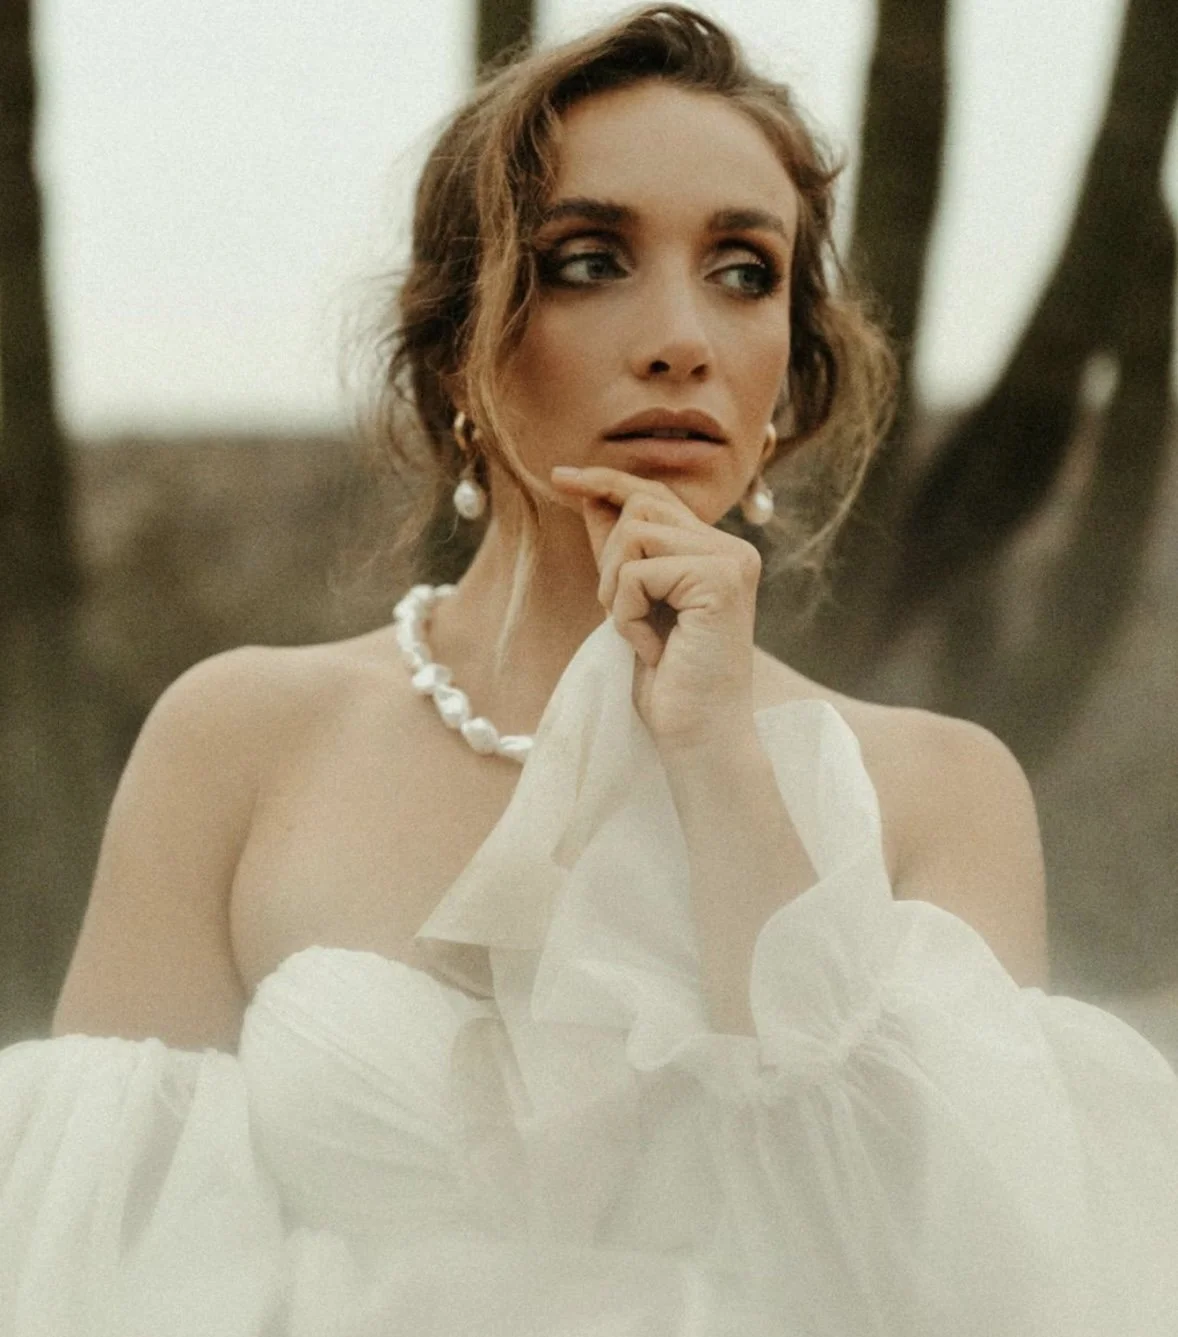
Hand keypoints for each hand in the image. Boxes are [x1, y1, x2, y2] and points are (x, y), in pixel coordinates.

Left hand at [550, 465, 762, 751]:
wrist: (697, 738)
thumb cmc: (666, 682)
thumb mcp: (633, 604)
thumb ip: (620, 551)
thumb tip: (591, 494)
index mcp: (718, 551)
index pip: (656, 497)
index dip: (606, 482)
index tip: (559, 476)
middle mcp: (733, 549)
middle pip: (640, 509)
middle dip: (608, 561)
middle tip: (622, 617)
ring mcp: (731, 561)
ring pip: (635, 534)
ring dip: (615, 589)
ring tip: (639, 632)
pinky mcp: (720, 580)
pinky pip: (636, 572)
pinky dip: (626, 614)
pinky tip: (652, 649)